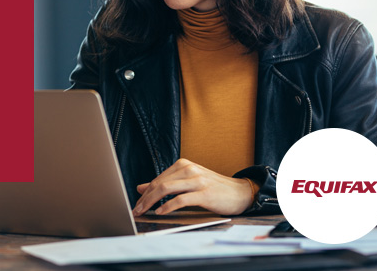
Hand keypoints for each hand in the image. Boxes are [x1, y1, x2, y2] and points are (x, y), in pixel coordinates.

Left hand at [132, 159, 254, 215]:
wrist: (240, 192)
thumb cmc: (213, 188)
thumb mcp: (187, 182)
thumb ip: (166, 184)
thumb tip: (141, 188)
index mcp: (183, 165)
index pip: (158, 179)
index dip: (145, 193)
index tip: (136, 204)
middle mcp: (189, 169)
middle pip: (159, 183)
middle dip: (145, 198)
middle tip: (136, 210)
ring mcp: (197, 180)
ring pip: (166, 189)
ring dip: (151, 202)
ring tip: (144, 212)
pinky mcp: (204, 193)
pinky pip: (181, 199)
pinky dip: (168, 206)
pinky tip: (161, 212)